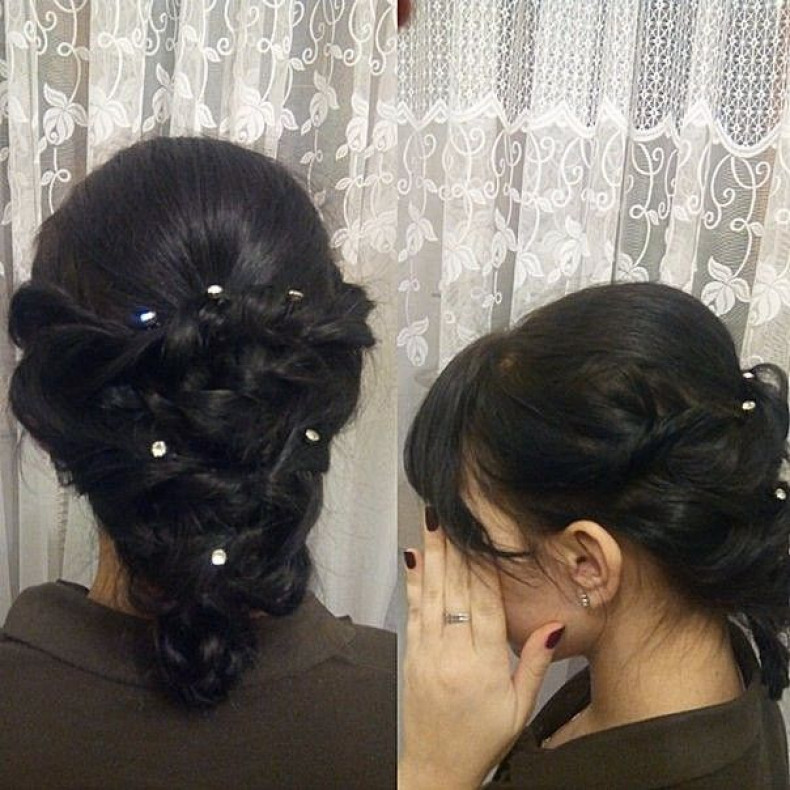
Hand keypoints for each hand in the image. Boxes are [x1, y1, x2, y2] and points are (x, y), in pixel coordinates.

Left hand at [399, 513, 565, 789]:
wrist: (436, 768)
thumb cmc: (483, 739)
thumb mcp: (520, 708)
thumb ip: (534, 662)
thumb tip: (554, 622)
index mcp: (485, 665)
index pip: (485, 603)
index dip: (483, 565)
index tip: (483, 533)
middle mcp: (453, 653)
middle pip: (456, 590)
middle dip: (454, 548)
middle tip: (450, 512)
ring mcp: (428, 652)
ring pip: (432, 594)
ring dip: (432, 555)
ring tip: (431, 522)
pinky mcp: (412, 654)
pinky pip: (413, 611)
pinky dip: (414, 582)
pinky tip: (413, 558)